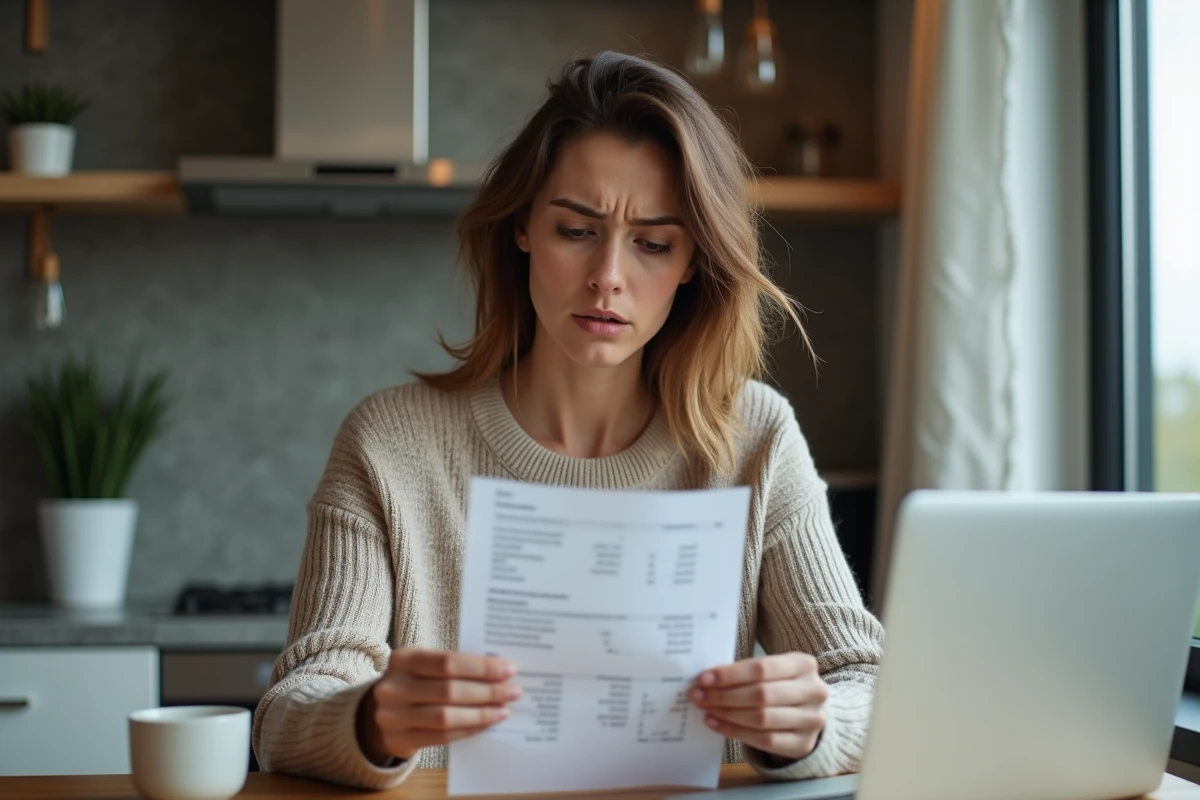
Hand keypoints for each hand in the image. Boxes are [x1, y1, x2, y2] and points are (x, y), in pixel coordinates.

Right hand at [356, 649, 521, 761]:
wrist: (378, 712)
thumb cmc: (414, 682)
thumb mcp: (424, 666)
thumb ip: (453, 666)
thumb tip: (499, 671)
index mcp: (403, 658)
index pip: (448, 662)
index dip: (480, 667)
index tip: (508, 669)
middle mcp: (393, 687)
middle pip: (449, 690)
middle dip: (487, 691)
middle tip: (513, 691)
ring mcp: (392, 716)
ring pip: (446, 716)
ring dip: (481, 713)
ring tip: (504, 709)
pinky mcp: (399, 740)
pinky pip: (441, 737)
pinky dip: (467, 729)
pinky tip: (485, 724)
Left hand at [689, 652, 828, 761]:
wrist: (809, 715)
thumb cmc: (782, 686)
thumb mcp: (774, 672)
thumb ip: (747, 672)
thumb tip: (707, 679)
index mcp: (804, 664)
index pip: (761, 668)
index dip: (730, 674)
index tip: (704, 679)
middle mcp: (813, 691)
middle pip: (761, 694)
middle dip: (724, 695)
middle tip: (698, 696)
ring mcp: (812, 720)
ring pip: (761, 718)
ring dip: (727, 714)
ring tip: (706, 709)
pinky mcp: (804, 744)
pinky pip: (764, 740)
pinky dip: (735, 732)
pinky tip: (717, 724)